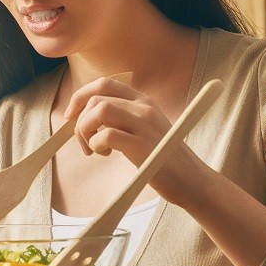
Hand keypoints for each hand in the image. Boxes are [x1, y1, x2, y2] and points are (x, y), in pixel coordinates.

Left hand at [63, 76, 210, 207]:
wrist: (193, 181)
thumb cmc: (164, 159)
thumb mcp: (145, 129)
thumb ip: (122, 119)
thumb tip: (86, 117)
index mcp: (144, 101)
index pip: (105, 83)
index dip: (81, 96)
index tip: (71, 115)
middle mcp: (144, 108)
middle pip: (97, 97)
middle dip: (80, 120)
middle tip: (84, 141)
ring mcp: (144, 126)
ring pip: (99, 111)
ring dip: (85, 130)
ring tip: (94, 148)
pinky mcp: (142, 146)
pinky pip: (105, 135)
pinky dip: (96, 144)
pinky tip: (104, 154)